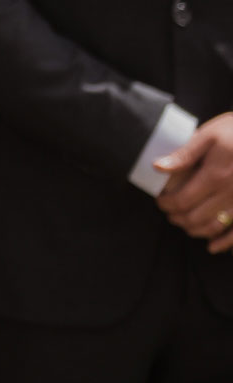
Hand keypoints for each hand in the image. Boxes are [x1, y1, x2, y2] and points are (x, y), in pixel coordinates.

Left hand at [156, 112, 232, 248]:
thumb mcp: (209, 135)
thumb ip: (185, 154)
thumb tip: (158, 167)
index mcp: (215, 175)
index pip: (182, 200)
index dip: (166, 204)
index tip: (160, 201)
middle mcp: (230, 193)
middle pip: (196, 217)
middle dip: (177, 217)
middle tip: (169, 212)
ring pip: (215, 227)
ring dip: (195, 230)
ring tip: (184, 224)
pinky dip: (225, 242)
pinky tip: (213, 247)